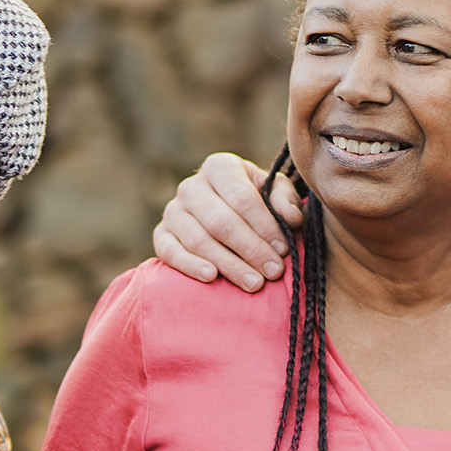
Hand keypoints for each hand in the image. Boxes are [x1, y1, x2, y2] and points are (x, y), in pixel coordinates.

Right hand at [152, 153, 303, 292]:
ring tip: (254, 283)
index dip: (264, 226)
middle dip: (250, 250)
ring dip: (229, 264)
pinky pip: (170, 252)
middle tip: (273, 272)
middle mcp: (191, 186)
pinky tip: (211, 277)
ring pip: (199, 240)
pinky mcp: (161, 235)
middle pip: (221, 222)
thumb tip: (290, 217)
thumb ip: (285, 201)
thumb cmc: (256, 203)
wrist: (226, 215)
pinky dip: (190, 266)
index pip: (242, 198)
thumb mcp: (275, 194)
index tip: (283, 250)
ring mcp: (172, 211)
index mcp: (220, 167)